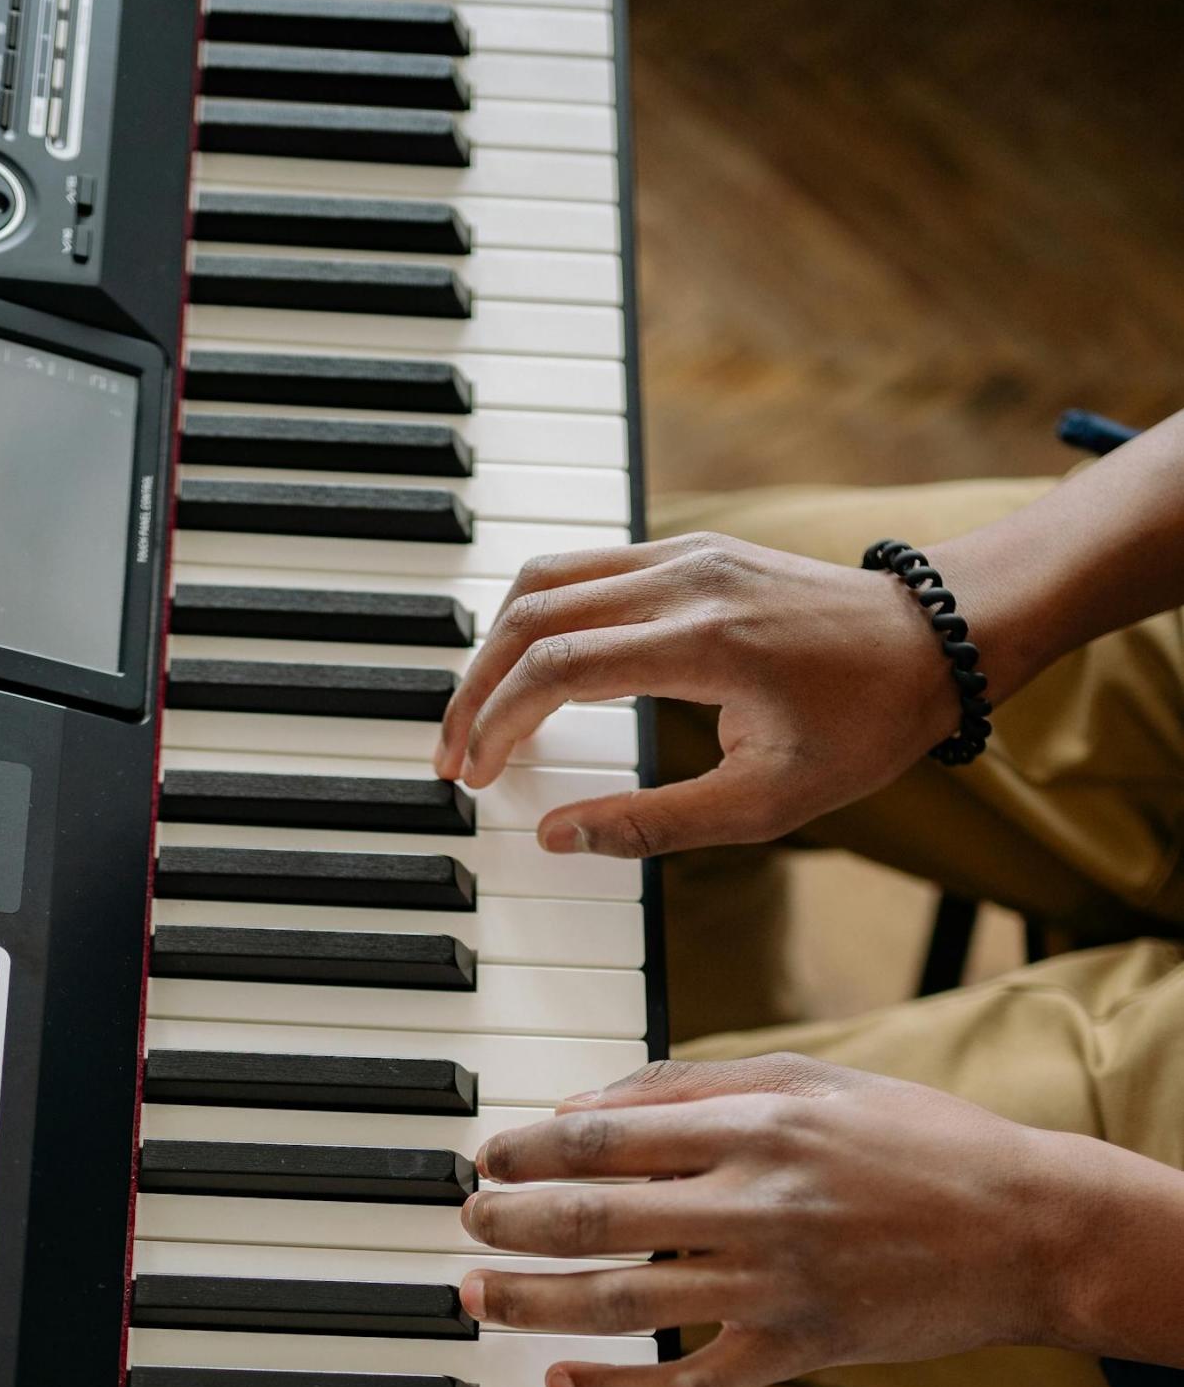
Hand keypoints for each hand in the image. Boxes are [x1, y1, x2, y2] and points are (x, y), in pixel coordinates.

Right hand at [433, 531, 980, 859]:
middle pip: (532, 615)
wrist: (936, 639)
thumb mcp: (766, 804)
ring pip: (546, 581)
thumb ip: (652, 825)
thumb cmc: (864, 725)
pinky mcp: (690, 549)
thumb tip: (557, 837)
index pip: (557, 667)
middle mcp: (685, 579)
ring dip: (496, 648)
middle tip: (451, 755)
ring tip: (478, 717)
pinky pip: (584, 572)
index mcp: (704, 641)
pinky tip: (529, 675)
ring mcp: (686, 552)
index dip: (497, 724)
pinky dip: (537, 621)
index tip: (473, 777)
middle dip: (474, 689)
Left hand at [458, 1055, 1088, 1386]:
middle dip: (509, 1223)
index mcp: (754, 1125)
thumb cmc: (916, 1140)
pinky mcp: (796, 1350)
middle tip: (466, 1223)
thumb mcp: (808, 1077)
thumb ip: (689, 1087)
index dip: (526, 1150)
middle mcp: (755, 1204)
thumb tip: (577, 1109)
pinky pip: (686, 1386)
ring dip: (533, 1302)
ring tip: (476, 1296)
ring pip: (621, 1303)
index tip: (484, 1157)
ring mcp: (774, 1285)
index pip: (604, 1137)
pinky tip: (562, 1384)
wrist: (1029, 1226)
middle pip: (594, 1219)